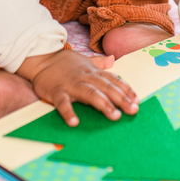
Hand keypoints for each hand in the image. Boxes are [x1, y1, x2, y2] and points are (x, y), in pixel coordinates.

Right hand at [17, 49, 138, 125]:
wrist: (41, 57)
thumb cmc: (64, 62)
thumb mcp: (84, 60)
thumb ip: (99, 62)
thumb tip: (113, 59)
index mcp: (93, 71)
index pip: (113, 80)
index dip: (126, 90)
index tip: (137, 100)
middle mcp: (85, 77)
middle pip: (106, 87)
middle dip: (121, 99)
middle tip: (133, 110)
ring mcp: (71, 84)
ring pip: (90, 94)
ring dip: (104, 104)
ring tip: (115, 116)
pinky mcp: (57, 91)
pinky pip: (63, 103)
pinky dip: (69, 112)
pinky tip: (75, 122)